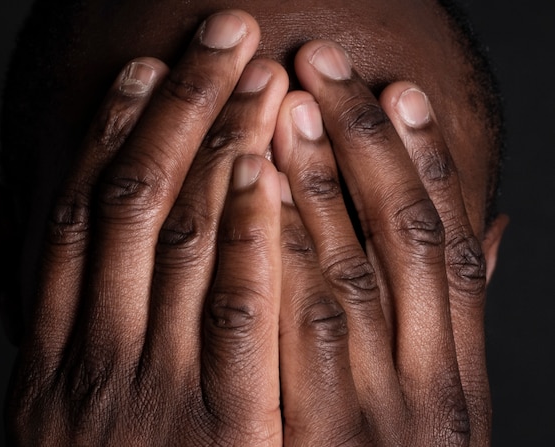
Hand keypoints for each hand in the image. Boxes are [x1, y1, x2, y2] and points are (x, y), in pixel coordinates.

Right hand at [7, 11, 289, 444]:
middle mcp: (94, 352)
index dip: (115, 131)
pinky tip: (274, 171)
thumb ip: (23, 295)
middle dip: (182, 110)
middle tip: (223, 35)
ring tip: (258, 80)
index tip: (148, 69)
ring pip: (189, 244)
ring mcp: (155, 389)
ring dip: (225, 151)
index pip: (81, 211)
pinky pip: (239, 315)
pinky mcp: (222, 427)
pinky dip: (254, 237)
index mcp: (51, 345)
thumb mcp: (41, 388)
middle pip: (137, 203)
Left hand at [273, 41, 491, 444]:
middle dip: (357, 147)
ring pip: (327, 271)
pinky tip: (238, 190)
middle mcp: (412, 386)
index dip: (427, 161)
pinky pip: (266, 331)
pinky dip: (258, 252)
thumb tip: (485, 234)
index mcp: (456, 378)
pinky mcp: (276, 431)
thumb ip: (455, 320)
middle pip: (388, 241)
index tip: (401, 90)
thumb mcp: (444, 403)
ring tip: (279, 106)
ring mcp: (345, 409)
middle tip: (323, 68)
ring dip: (305, 182)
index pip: (443, 246)